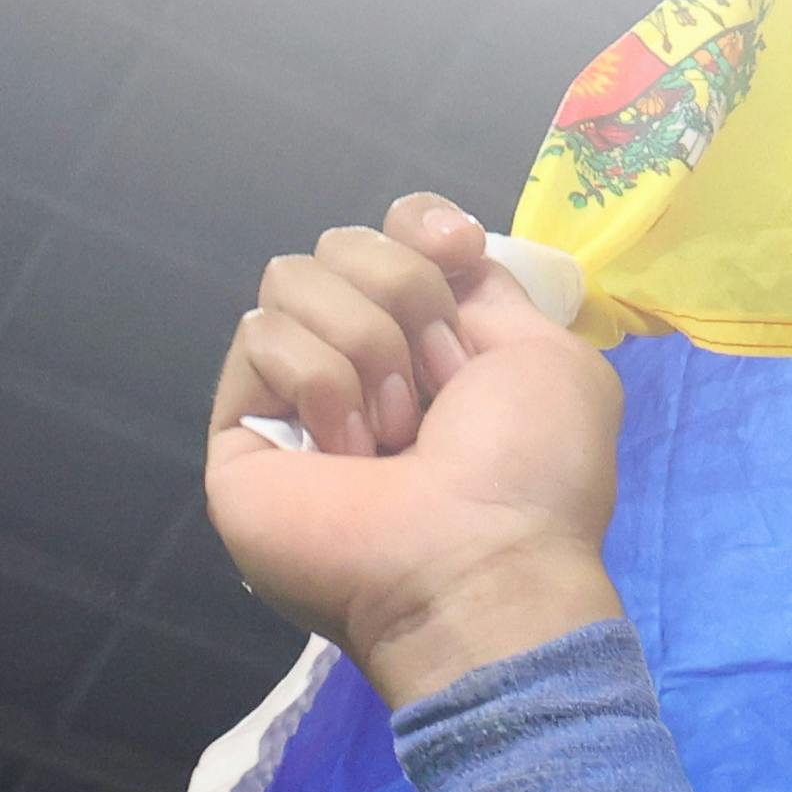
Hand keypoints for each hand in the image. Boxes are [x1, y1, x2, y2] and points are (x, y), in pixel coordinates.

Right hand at [203, 189, 626, 703]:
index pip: (392, 229)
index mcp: (432, 341)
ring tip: (396, 435)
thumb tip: (446, 249)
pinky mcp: (241, 427)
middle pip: (341, 244)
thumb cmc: (530, 474)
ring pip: (293, 278)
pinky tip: (348, 455)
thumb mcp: (550, 360)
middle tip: (441, 389)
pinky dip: (320, 385)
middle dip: (405, 298)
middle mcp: (360, 359)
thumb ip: (495, 291)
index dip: (419, 229)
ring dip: (368, 347)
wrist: (480, 562)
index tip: (458, 253)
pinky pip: (260, 335)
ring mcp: (294, 395)